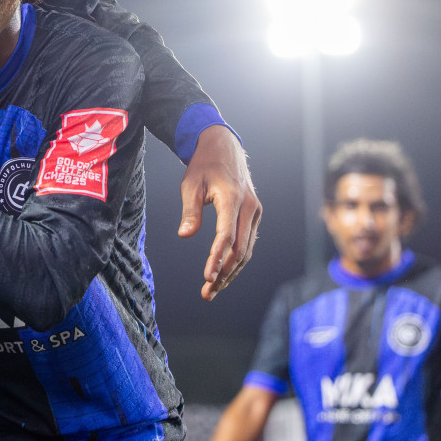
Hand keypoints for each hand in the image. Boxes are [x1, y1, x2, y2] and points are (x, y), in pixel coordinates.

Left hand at [179, 125, 261, 299]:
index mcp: (232, 198)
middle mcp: (249, 207)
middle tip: (207, 292)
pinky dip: (236, 260)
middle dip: (224, 273)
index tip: (207, 277)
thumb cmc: (203, 166)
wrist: (224, 148)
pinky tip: (223, 273)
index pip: (226, 235)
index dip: (217, 258)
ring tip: (212, 289)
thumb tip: (185, 236)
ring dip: (231, 271)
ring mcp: (255, 212)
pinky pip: (248, 243)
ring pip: (247, 250)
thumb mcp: (190, 184)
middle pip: (240, 249)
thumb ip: (189, 211)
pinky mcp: (254, 215)